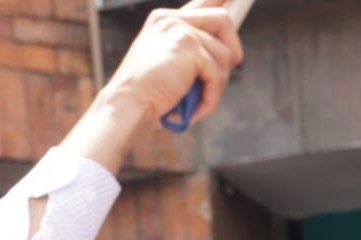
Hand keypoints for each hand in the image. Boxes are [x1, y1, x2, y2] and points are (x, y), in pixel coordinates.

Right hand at [59, 0, 244, 174]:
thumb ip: (194, 53)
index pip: (203, 1)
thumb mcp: (171, 66)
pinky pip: (218, 75)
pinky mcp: (191, 47)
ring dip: (217, 84)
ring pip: (225, 54)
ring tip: (197, 100)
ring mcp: (181, 30)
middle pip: (223, 19)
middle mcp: (172, 19)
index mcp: (166, 20)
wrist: (129, 105)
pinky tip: (194, 109)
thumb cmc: (148, 94)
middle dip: (232, 49)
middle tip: (225, 73)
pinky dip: (211, 98)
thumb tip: (231, 55)